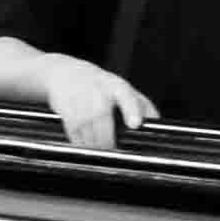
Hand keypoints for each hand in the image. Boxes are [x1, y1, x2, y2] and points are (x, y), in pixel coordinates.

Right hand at [39, 56, 154, 153]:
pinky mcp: (65, 109)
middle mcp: (98, 91)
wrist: (62, 72)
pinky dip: (80, 142)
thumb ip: (141, 105)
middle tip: (112, 149)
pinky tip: (84, 142)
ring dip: (94, 144)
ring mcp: (80, 100)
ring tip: (98, 146)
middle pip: (104, 122)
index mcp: (116, 86)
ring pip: (89, 132)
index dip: (132, 110)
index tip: (135, 124)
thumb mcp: (120, 87)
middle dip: (108, 140)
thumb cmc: (98, 83)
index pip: (126, 96)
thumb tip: (157, 124)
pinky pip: (74, 133)